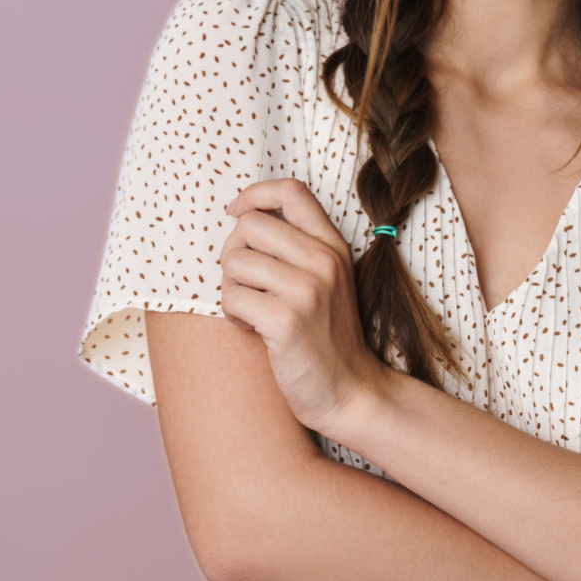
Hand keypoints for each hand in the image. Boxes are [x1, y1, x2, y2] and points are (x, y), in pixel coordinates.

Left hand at [221, 178, 385, 433]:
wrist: (349, 390)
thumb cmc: (327, 334)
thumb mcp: (326, 279)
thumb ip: (298, 246)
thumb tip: (243, 216)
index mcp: (333, 245)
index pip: (290, 191)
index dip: (254, 194)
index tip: (236, 212)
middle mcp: (323, 260)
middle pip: (249, 225)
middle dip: (234, 252)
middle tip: (247, 282)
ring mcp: (307, 290)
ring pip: (233, 261)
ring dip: (232, 288)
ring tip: (254, 309)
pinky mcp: (285, 321)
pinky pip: (231, 299)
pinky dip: (234, 315)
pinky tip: (256, 329)